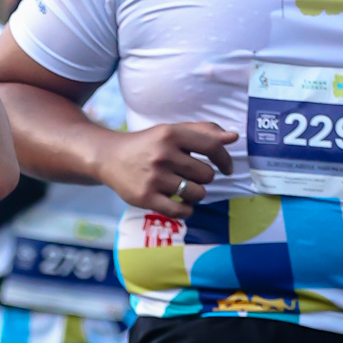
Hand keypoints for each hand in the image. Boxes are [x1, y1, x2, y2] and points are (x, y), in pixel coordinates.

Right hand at [102, 120, 236, 216]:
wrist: (109, 157)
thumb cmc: (147, 144)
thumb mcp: (171, 131)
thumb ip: (203, 131)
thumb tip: (233, 137)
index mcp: (170, 134)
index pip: (211, 146)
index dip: (225, 159)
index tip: (227, 169)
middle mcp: (162, 155)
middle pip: (207, 174)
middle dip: (203, 178)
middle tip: (189, 176)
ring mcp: (154, 178)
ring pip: (197, 193)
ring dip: (196, 194)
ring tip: (184, 189)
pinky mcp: (146, 198)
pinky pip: (181, 211)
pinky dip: (187, 210)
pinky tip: (182, 204)